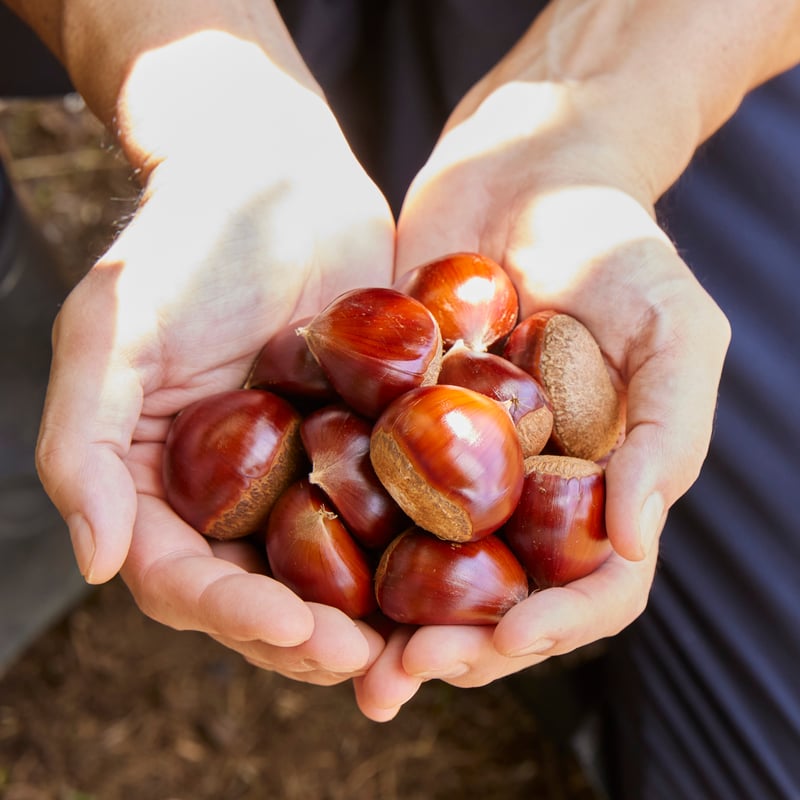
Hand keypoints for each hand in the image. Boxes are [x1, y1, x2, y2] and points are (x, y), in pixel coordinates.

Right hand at [36, 81, 393, 683]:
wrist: (274, 173)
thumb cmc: (184, 240)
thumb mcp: (111, 331)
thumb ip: (85, 444)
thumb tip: (96, 562)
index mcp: (162, 481)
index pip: (183, 575)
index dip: (233, 613)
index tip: (295, 633)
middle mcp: (232, 489)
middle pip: (263, 590)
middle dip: (312, 635)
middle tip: (373, 663)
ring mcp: (303, 468)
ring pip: (333, 568)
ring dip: (372, 616)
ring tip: (422, 646)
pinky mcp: (365, 438)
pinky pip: (391, 505)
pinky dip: (419, 546)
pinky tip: (463, 571)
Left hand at [355, 49, 729, 718]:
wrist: (523, 170)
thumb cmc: (614, 241)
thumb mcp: (672, 325)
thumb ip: (666, 429)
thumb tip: (633, 538)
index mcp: (596, 487)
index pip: (590, 589)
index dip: (552, 627)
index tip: (501, 641)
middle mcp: (524, 491)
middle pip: (498, 598)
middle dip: (457, 645)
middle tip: (397, 671)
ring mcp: (456, 463)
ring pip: (423, 566)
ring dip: (386, 620)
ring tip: (336, 654)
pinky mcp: (393, 423)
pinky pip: (363, 490)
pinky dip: (336, 534)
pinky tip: (293, 565)